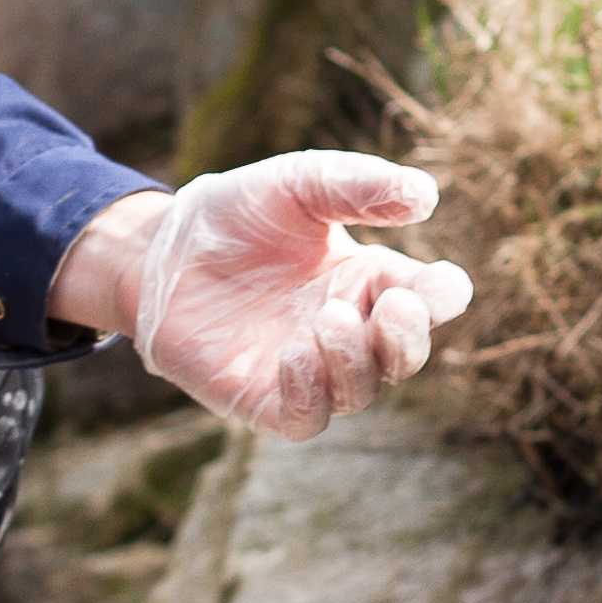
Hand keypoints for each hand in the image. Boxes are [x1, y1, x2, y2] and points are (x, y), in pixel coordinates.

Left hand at [69, 155, 478, 441]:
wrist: (158, 250)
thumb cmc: (235, 214)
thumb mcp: (298, 184)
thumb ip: (358, 186)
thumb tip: (426, 195)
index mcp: (368, 279)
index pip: (430, 300)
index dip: (443, 297)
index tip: (436, 285)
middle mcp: (348, 329)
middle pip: (405, 355)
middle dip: (409, 339)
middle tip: (396, 306)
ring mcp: (309, 368)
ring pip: (361, 390)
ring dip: (356, 360)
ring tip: (328, 318)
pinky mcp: (263, 399)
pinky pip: (306, 418)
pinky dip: (311, 394)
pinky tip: (294, 353)